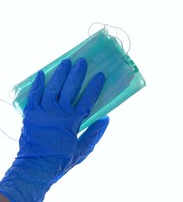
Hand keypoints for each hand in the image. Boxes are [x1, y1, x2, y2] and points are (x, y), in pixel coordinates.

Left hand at [0, 58, 108, 201]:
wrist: (35, 168)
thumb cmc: (61, 161)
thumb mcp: (83, 150)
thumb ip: (95, 133)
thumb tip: (106, 119)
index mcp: (73, 119)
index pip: (88, 98)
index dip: (95, 86)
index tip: (100, 75)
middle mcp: (58, 111)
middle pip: (70, 87)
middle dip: (77, 73)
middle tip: (82, 61)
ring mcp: (43, 110)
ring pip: (53, 86)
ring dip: (60, 73)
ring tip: (66, 62)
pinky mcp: (31, 113)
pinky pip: (34, 94)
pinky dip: (38, 83)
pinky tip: (42, 73)